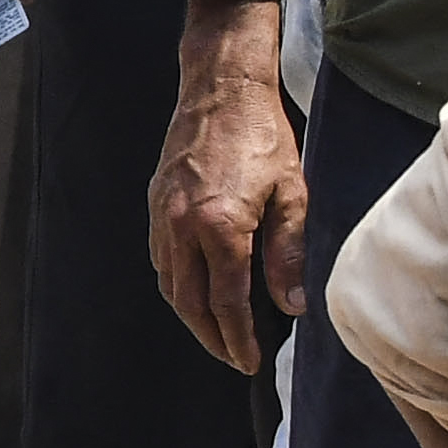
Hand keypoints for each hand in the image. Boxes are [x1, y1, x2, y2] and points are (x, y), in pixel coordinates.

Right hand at [147, 36, 322, 374]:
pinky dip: (176, 283)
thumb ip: (287, 252)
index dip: (239, 338)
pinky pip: (161, 257)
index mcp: (220, 227)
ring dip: (191, 314)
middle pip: (190, 303)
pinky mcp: (156, 201)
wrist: (222, 86)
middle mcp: (183, 226)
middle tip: (234, 358)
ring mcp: (164, 214)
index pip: (227, 302)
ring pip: (170, 283)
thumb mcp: (291, 192)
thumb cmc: (263, 135)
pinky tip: (194, 288)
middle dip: (212, 337)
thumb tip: (291, 304)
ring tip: (216, 331)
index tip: (251, 361)